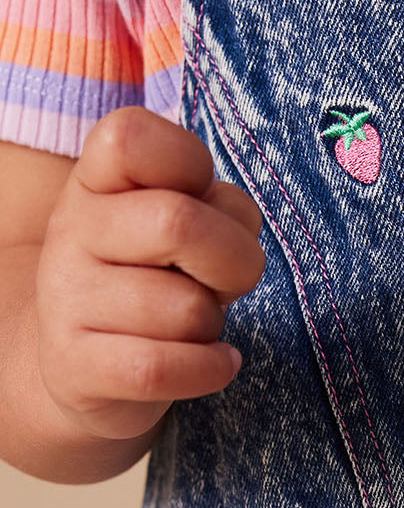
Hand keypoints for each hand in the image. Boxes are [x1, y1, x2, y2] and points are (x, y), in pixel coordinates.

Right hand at [36, 106, 265, 443]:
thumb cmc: (158, 281)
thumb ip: (215, 208)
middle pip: (178, 223)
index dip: (192, 164)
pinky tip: (216, 362)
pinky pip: (161, 368)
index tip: (205, 202)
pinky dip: (210, 369)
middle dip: (236, 260)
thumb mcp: (183, 228)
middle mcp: (70, 231)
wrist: (88, 364)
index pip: (131, 138)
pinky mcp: (71, 366)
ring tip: (194, 326)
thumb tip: (234, 235)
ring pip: (185, 309)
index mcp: (95, 181)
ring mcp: (64, 299)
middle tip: (227, 279)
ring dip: (213, 324)